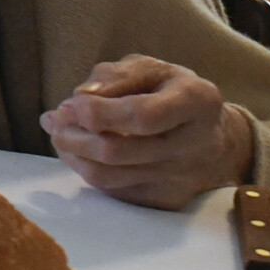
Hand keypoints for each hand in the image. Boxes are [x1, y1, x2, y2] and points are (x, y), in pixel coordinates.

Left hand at [41, 54, 254, 209]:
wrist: (215, 137)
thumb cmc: (173, 93)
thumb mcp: (151, 69)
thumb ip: (115, 77)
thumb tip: (80, 98)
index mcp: (197, 101)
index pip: (142, 116)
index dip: (98, 114)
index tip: (68, 107)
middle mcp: (196, 144)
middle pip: (119, 152)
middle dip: (74, 136)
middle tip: (54, 121)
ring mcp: (183, 177)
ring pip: (109, 176)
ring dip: (72, 155)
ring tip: (58, 134)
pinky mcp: (168, 200)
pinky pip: (113, 191)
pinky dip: (86, 170)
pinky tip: (78, 152)